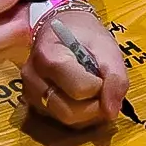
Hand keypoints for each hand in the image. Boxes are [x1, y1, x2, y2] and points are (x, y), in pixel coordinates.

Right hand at [20, 2, 127, 128]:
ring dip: (88, 114)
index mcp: (49, 56)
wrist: (61, 25)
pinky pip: (60, 120)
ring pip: (66, 120)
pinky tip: (83, 97)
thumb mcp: (107, 48)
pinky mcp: (32, 103)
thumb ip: (116, 78)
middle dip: (95, 106)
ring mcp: (29, 93)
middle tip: (103, 88)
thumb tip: (112, 112)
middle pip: (70, 112)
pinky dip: (78, 115)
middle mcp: (33, 78)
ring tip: (94, 91)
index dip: (99, 85)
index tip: (102, 72)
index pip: (80, 89)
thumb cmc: (84, 34)